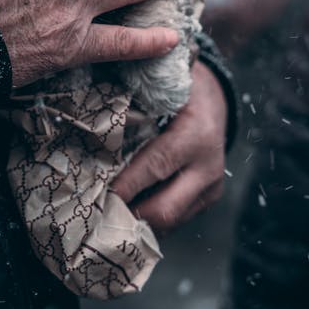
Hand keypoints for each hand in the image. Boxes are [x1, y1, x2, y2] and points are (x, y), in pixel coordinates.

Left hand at [111, 61, 226, 232]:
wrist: (215, 97)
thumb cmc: (180, 88)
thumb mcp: (161, 88)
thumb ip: (134, 105)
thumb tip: (93, 123)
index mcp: (196, 134)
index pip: (156, 165)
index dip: (126, 183)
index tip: (98, 194)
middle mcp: (208, 166)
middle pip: (165, 208)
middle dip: (129, 214)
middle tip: (97, 214)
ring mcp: (212, 186)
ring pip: (170, 220)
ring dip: (138, 220)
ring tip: (106, 214)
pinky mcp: (210, 197)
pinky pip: (176, 217)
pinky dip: (151, 216)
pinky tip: (128, 207)